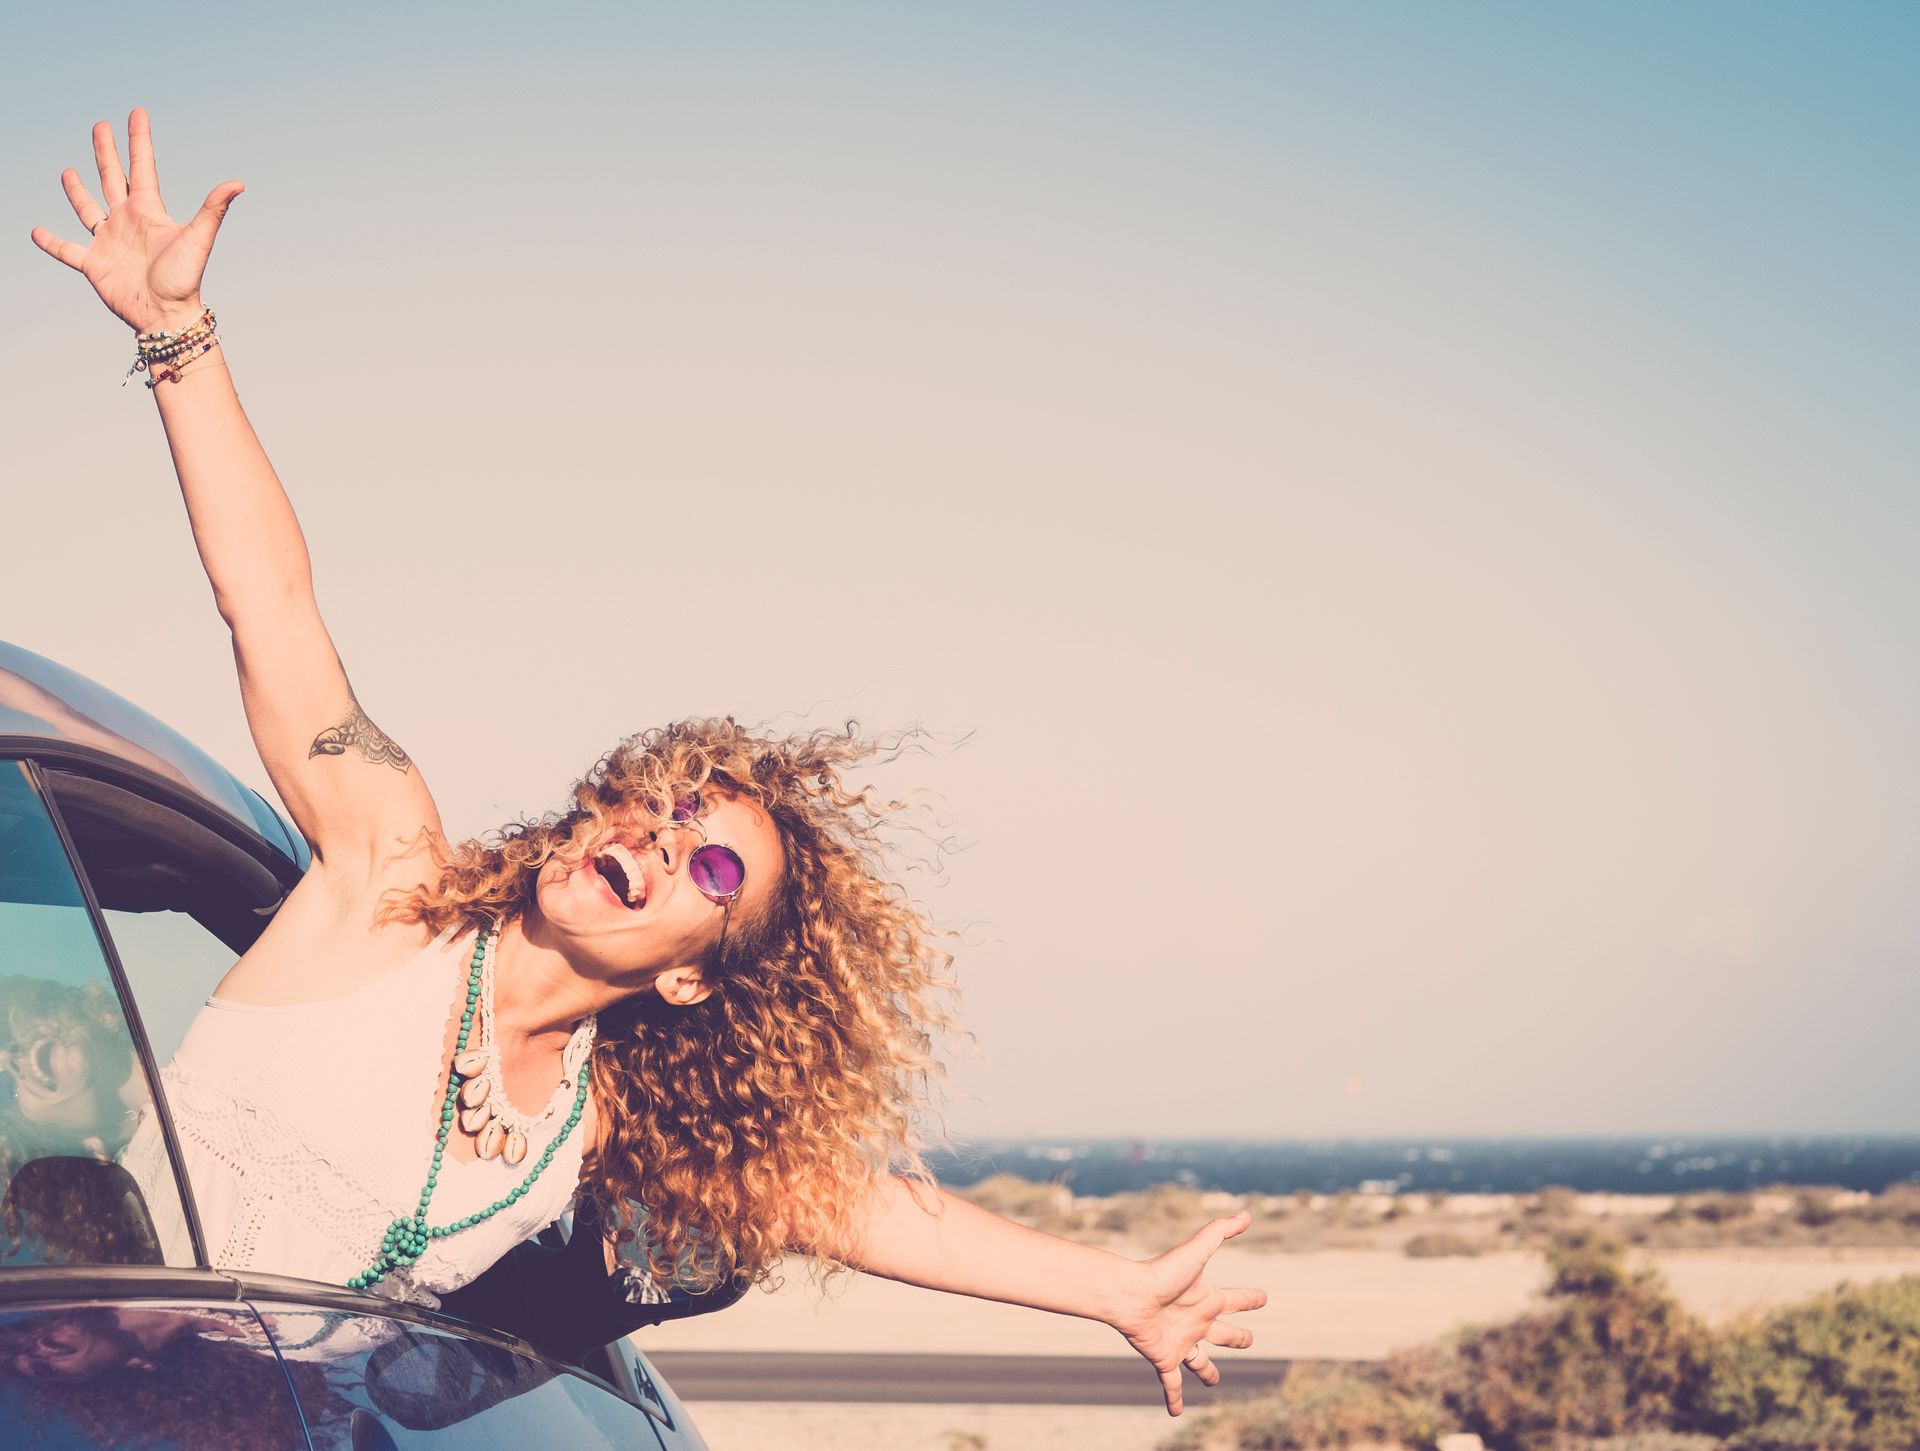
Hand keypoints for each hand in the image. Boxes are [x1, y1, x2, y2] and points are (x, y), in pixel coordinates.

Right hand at [29, 107, 243, 334]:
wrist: (167, 316)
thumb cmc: (184, 280)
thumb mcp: (198, 239)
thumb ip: (213, 209)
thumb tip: (238, 183)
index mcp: (148, 211)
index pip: (141, 167)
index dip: (139, 140)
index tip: (137, 113)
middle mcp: (127, 222)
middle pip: (112, 178)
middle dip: (105, 152)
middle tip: (100, 126)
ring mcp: (109, 242)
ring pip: (88, 208)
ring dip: (77, 190)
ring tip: (69, 171)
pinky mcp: (93, 264)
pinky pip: (67, 249)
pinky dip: (51, 242)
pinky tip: (36, 231)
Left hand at [1108, 1210, 1266, 1415]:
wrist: (1129, 1294)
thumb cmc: (1162, 1272)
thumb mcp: (1197, 1250)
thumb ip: (1220, 1231)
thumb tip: (1247, 1214)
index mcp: (1208, 1298)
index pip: (1237, 1299)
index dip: (1252, 1299)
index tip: (1263, 1297)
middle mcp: (1197, 1321)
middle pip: (1224, 1332)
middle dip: (1237, 1336)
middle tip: (1249, 1339)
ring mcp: (1181, 1341)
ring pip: (1200, 1361)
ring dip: (1207, 1371)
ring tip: (1214, 1381)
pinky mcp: (1165, 1358)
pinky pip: (1172, 1382)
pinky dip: (1175, 1397)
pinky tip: (1176, 1413)